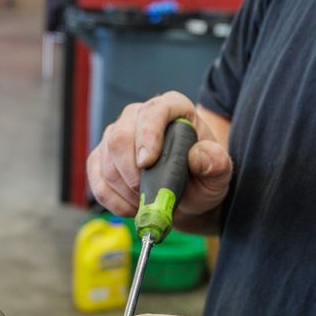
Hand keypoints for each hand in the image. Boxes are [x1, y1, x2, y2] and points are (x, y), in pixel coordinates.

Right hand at [86, 91, 231, 224]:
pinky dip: (112, 199)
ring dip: (124, 190)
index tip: (148, 163)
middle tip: (149, 195)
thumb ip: (216, 163)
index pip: (154, 111)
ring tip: (147, 203)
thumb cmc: (203, 179)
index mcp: (172, 108)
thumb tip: (199, 155)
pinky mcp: (102, 157)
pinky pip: (96, 177)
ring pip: (106, 159)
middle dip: (131, 172)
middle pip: (120, 136)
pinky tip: (132, 207)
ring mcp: (117, 135)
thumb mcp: (219, 174)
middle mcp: (139, 116)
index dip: (147, 135)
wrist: (187, 196)